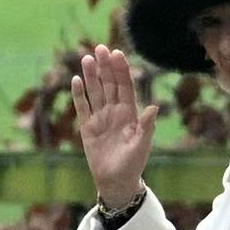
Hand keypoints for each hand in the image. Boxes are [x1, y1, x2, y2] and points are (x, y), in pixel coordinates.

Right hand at [70, 44, 157, 208]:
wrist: (116, 181)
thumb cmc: (133, 164)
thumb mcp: (141, 145)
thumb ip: (146, 126)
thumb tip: (154, 107)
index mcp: (130, 113)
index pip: (125, 86)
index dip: (121, 70)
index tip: (117, 54)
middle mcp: (115, 112)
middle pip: (109, 84)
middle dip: (105, 66)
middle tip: (100, 48)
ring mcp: (100, 118)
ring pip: (95, 92)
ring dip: (91, 75)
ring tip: (86, 58)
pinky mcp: (87, 127)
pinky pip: (82, 107)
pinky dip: (79, 94)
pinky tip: (75, 79)